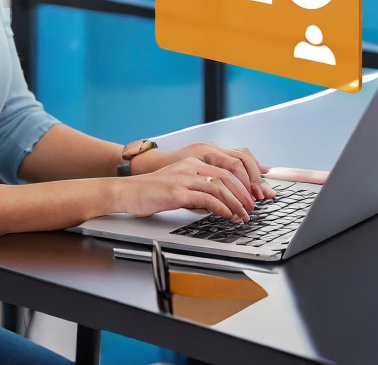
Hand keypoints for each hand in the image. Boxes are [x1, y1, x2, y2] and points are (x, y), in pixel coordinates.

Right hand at [118, 157, 256, 221]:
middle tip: (252, 207)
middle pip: (227, 175)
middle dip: (244, 193)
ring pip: (220, 186)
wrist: (126, 192)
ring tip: (243, 215)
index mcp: (192, 163)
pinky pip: (206, 198)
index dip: (242, 182)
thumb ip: (197, 191)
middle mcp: (190, 166)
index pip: (225, 168)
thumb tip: (217, 204)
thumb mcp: (178, 186)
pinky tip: (228, 216)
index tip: (251, 195)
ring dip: (236, 202)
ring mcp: (183, 178)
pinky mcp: (176, 191)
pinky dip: (222, 208)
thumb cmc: (149, 192)